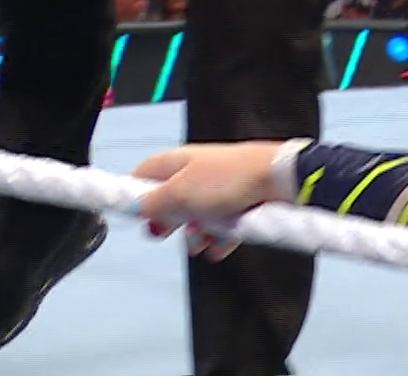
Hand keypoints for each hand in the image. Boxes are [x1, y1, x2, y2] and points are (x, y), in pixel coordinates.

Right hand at [132, 142, 282, 259]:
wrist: (278, 179)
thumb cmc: (228, 180)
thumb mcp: (178, 193)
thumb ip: (152, 202)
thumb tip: (130, 206)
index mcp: (177, 162)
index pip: (143, 174)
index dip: (134, 195)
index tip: (129, 215)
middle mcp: (197, 173)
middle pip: (170, 201)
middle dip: (167, 222)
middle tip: (163, 233)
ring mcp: (220, 189)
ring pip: (196, 219)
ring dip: (195, 235)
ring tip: (200, 241)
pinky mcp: (240, 205)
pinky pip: (221, 228)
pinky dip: (219, 239)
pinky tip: (220, 245)